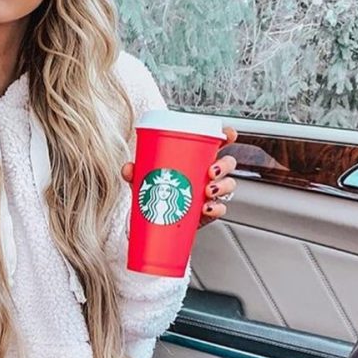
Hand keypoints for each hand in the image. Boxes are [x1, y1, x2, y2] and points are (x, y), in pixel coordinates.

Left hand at [121, 127, 237, 229]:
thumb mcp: (143, 180)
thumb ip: (135, 173)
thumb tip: (129, 168)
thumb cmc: (154, 194)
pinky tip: (206, 208)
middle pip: (227, 163)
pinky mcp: (209, 211)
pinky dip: (216, 208)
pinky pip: (221, 208)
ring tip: (208, 191)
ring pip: (229, 184)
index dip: (227, 136)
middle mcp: (206, 174)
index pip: (216, 143)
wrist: (155, 223)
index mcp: (196, 159)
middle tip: (210, 171)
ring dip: (222, 185)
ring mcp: (210, 193)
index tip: (228, 134)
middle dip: (224, 165)